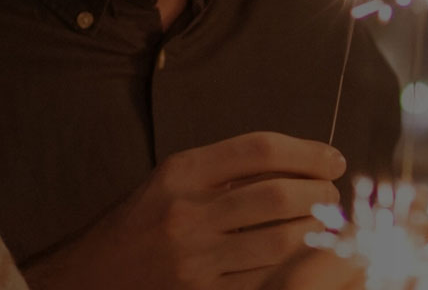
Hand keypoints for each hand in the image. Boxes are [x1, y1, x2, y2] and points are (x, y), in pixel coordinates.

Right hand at [23, 132, 346, 289]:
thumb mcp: (173, 178)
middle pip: (276, 197)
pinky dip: (298, 267)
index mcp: (181, 170)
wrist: (94, 274)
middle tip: (333, 194)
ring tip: (330, 224)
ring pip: (280, 243)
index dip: (304, 151)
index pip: (257, 149)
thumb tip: (296, 164)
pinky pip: (266, 281)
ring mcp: (196, 259)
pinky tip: (310, 257)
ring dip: (318, 232)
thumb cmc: (143, 219)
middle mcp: (188, 211)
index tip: (332, 158)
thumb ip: (225, 168)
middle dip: (319, 194)